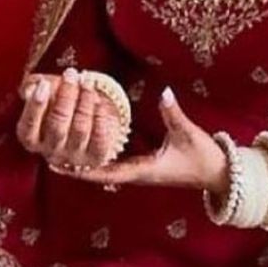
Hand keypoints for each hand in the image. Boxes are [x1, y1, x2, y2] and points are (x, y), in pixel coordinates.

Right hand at [16, 68, 121, 169]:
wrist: (86, 133)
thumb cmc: (59, 111)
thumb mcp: (44, 99)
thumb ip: (34, 90)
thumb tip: (31, 88)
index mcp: (32, 140)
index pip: (28, 127)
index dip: (35, 105)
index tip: (43, 84)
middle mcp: (51, 152)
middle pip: (57, 125)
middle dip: (65, 96)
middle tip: (70, 75)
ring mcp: (74, 157)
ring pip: (80, 128)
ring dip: (84, 100)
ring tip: (86, 82)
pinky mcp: (96, 158)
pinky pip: (100, 136)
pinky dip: (100, 115)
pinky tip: (99, 100)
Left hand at [50, 86, 231, 191]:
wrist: (218, 174)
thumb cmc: (204, 157)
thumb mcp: (188, 133)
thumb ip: (174, 113)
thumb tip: (164, 92)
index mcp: (144, 170)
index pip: (107, 172)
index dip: (83, 169)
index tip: (60, 164)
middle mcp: (137, 174)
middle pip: (99, 173)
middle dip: (76, 166)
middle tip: (48, 155)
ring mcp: (140, 173)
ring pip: (105, 170)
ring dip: (85, 162)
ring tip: (59, 152)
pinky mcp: (144, 168)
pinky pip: (115, 165)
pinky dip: (98, 158)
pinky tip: (86, 149)